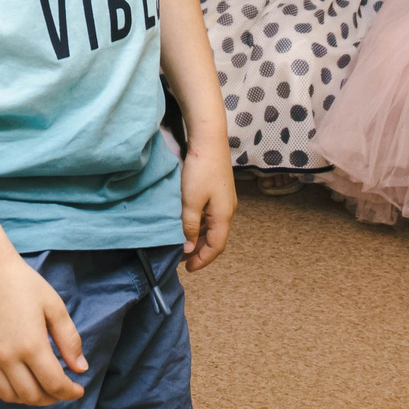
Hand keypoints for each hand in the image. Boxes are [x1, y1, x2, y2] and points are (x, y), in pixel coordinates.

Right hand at [0, 256, 87, 404]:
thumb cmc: (24, 284)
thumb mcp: (54, 307)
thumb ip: (69, 340)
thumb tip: (80, 369)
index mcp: (32, 345)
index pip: (54, 384)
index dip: (70, 392)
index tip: (78, 389)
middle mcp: (7, 356)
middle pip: (33, 396)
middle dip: (52, 398)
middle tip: (61, 389)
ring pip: (10, 396)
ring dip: (29, 398)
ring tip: (40, 387)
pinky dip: (3, 393)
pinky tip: (15, 385)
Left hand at [180, 140, 234, 272]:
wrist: (209, 140)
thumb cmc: (200, 171)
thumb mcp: (191, 202)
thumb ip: (189, 226)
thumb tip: (187, 247)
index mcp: (223, 216)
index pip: (216, 247)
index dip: (202, 260)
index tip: (187, 268)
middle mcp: (228, 210)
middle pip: (215, 238)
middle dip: (199, 250)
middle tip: (181, 258)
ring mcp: (224, 200)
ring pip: (212, 227)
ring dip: (198, 237)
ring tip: (181, 242)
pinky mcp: (219, 191)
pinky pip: (210, 216)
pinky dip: (199, 224)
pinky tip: (187, 223)